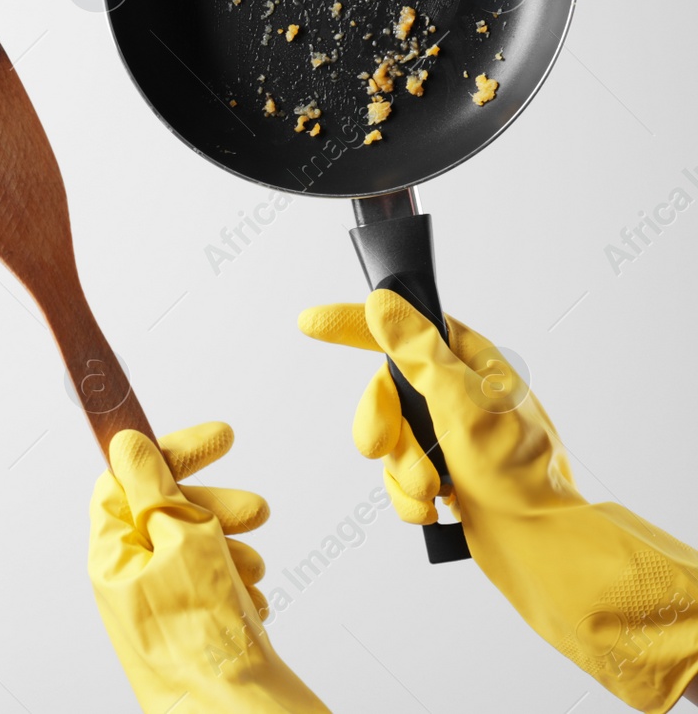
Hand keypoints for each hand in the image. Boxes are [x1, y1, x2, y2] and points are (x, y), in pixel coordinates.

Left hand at [90, 423, 328, 712]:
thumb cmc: (207, 647)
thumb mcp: (185, 544)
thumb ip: (156, 488)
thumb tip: (127, 445)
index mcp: (111, 557)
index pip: (127, 480)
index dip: (172, 454)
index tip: (221, 439)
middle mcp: (127, 582)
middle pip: (166, 513)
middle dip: (215, 508)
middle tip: (256, 512)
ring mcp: (157, 609)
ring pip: (196, 551)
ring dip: (231, 549)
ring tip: (253, 574)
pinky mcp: (189, 632)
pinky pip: (213, 588)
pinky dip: (236, 586)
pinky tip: (252, 604)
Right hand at [301, 289, 697, 711]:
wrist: (544, 549)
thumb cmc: (519, 475)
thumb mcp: (463, 404)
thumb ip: (418, 353)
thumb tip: (382, 306)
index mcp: (470, 363)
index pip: (402, 328)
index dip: (354, 324)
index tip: (311, 323)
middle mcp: (458, 394)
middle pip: (384, 392)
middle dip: (381, 426)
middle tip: (381, 447)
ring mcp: (450, 437)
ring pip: (389, 440)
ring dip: (401, 469)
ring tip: (432, 490)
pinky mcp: (444, 474)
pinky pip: (398, 477)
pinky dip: (408, 497)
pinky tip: (435, 511)